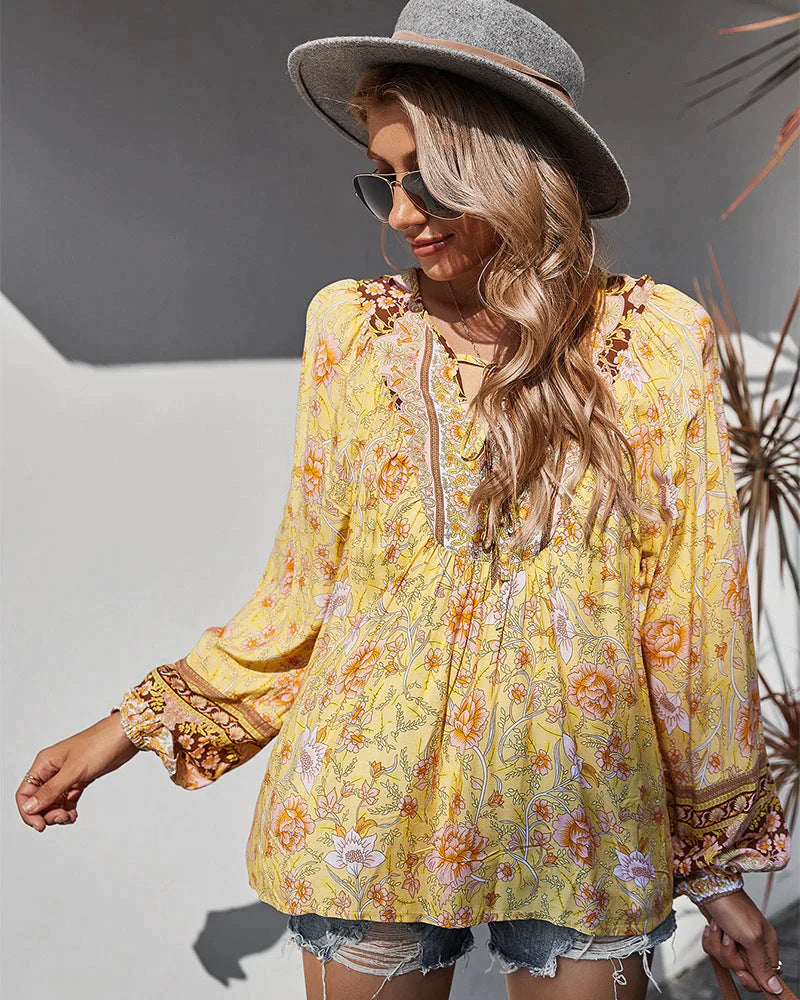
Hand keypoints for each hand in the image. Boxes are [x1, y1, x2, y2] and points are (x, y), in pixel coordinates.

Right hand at [16, 712, 139, 832]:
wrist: (125, 736)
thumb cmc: (100, 744)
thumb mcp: (74, 770)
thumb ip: (51, 790)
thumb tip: (29, 807)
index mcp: (45, 763)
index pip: (25, 793)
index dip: (28, 812)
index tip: (41, 825)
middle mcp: (52, 770)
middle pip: (38, 801)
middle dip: (46, 814)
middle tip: (62, 818)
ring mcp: (66, 775)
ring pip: (52, 802)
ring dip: (58, 814)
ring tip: (70, 817)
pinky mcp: (79, 779)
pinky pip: (66, 800)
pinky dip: (68, 810)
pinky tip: (74, 815)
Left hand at [700, 888, 784, 994]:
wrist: (708, 886)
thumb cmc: (731, 906)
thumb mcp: (750, 938)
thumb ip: (762, 964)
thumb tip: (775, 988)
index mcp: (766, 945)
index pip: (764, 976)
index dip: (750, 977)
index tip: (741, 970)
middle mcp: (752, 944)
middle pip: (741, 969)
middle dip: (729, 955)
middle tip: (729, 938)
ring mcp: (735, 939)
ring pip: (725, 959)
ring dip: (717, 944)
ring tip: (719, 928)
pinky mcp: (720, 934)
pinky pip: (713, 949)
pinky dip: (709, 940)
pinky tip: (712, 927)